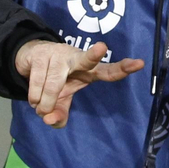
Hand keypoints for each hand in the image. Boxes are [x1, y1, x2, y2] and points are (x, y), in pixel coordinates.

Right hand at [15, 40, 143, 127]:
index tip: (139, 63)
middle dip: (93, 55)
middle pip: (86, 59)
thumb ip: (59, 114)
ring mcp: (58, 54)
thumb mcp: (60, 101)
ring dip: (44, 104)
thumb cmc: (54, 80)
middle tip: (101, 48)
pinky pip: (37, 84)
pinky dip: (34, 98)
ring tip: (41, 107)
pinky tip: (34, 98)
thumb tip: (49, 119)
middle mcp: (76, 58)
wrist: (29, 60)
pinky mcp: (41, 54)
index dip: (122, 68)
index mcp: (89, 70)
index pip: (108, 70)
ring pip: (53, 86)